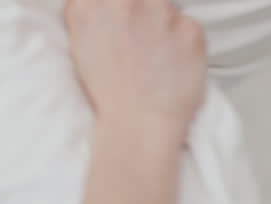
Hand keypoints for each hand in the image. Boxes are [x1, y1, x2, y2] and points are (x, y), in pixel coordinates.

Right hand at [64, 0, 207, 149]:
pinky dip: (184, 41)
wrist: (139, 123)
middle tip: (141, 41)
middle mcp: (125, 0)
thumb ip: (90, 11)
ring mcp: (161, 11)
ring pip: (165, 6)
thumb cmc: (109, 92)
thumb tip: (100, 4)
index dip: (120, 9)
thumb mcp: (79, 42)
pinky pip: (189, 25)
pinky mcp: (190, 28)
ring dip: (162, 23)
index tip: (125, 24)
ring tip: (156, 55)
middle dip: (140, 11)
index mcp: (90, 4)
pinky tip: (174, 63)